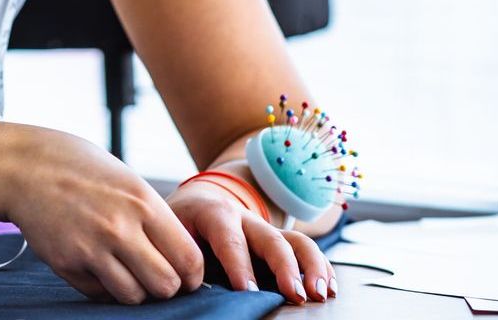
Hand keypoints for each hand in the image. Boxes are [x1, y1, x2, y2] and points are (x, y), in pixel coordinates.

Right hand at [0, 124, 205, 303]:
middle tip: (157, 277)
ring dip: (135, 291)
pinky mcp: (67, 264)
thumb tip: (183, 259)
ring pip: (133, 296)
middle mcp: (120, 228)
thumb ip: (156, 218)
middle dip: (166, 287)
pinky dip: (105, 288)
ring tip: (127, 272)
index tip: (185, 274)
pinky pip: (100, 294)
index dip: (192, 274)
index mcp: (143, 203)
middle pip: (165, 285)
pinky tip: (99, 266)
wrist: (26, 168)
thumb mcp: (129, 182)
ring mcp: (91, 248)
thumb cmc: (83, 171)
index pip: (188, 258)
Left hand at [167, 175, 336, 303]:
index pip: (228, 238)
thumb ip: (176, 257)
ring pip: (295, 240)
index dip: (239, 266)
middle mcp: (244, 218)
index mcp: (212, 213)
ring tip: (320, 293)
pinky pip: (305, 249)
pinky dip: (321, 267)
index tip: (248, 292)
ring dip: (312, 267)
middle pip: (270, 238)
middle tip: (296, 296)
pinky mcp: (278, 241)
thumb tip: (178, 287)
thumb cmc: (178, 225)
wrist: (196, 201)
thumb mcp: (168, 233)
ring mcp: (265, 229)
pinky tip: (329, 288)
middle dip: (285, 268)